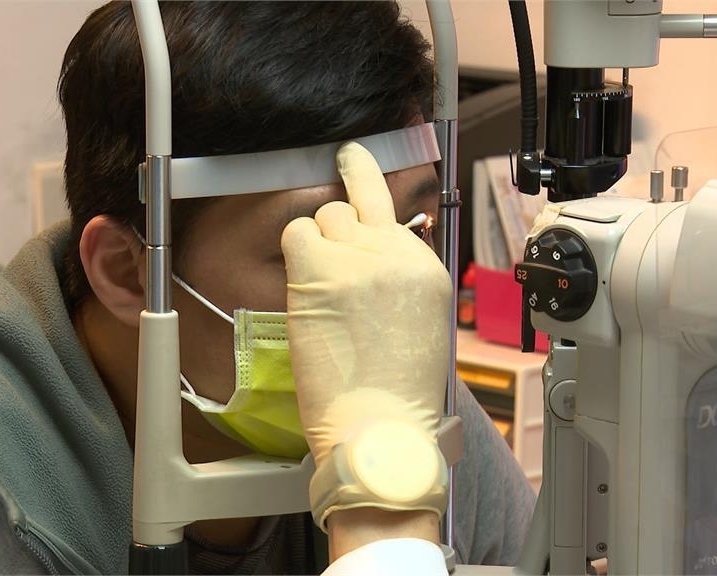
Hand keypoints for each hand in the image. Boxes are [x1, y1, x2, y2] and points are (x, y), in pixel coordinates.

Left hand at [280, 142, 451, 527]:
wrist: (385, 429)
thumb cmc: (396, 396)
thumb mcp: (418, 324)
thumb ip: (396, 279)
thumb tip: (365, 255)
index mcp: (423, 266)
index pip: (390, 207)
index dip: (364, 183)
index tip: (352, 159)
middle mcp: (397, 252)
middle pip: (352, 205)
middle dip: (334, 228)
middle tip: (325, 254)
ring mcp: (360, 257)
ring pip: (323, 216)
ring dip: (313, 248)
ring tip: (320, 297)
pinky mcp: (323, 270)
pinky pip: (296, 234)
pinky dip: (293, 256)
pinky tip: (302, 291)